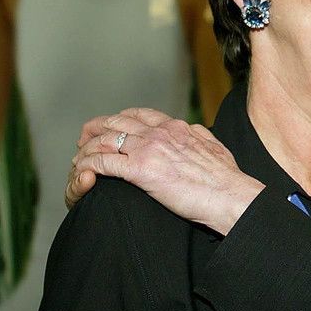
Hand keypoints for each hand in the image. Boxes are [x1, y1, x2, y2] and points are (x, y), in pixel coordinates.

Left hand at [66, 107, 263, 234]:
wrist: (231, 195)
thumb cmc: (227, 179)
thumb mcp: (215, 147)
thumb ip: (200, 136)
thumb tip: (194, 131)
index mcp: (177, 127)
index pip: (139, 114)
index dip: (120, 119)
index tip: (110, 127)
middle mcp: (160, 133)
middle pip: (115, 122)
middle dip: (95, 129)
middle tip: (84, 140)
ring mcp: (148, 149)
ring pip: (105, 140)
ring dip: (88, 149)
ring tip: (80, 159)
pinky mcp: (140, 170)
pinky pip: (104, 162)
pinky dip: (89, 165)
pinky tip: (84, 172)